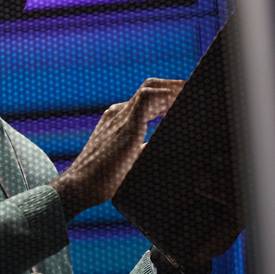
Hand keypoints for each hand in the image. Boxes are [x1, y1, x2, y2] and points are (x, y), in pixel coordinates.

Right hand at [49, 78, 183, 219]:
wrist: (80, 186)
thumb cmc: (101, 179)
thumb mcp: (126, 160)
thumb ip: (140, 150)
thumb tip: (154, 146)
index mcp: (117, 121)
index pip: (145, 99)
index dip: (166, 97)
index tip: (184, 100)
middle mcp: (117, 113)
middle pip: (149, 88)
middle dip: (173, 87)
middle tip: (194, 92)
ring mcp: (120, 116)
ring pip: (150, 88)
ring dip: (174, 88)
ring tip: (193, 92)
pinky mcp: (126, 124)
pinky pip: (148, 97)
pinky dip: (167, 95)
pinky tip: (180, 100)